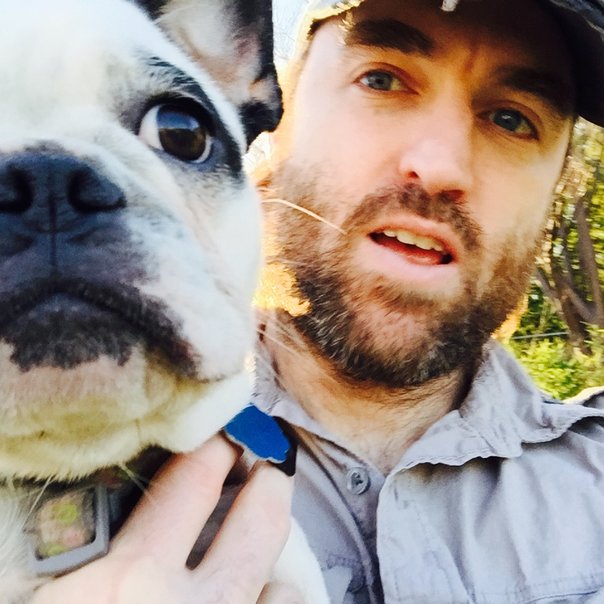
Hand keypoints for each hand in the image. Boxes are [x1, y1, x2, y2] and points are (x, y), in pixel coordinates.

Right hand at [32, 435, 295, 603]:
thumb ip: (79, 568)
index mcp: (127, 585)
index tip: (223, 438)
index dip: (212, 450)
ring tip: (261, 569)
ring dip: (272, 572)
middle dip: (269, 483)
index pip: (191, 480)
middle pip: (260, 517)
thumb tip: (107, 530)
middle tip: (268, 471)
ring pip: (283, 587)